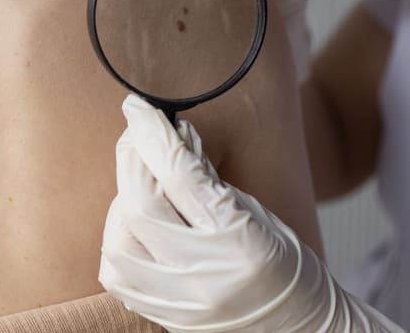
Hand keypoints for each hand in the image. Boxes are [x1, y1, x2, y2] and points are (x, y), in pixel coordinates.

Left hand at [98, 94, 402, 332]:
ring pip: (119, 242)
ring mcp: (182, 302)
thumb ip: (207, 181)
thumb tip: (167, 136)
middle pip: (141, 205)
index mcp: (241, 241)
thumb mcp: (258, 214)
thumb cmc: (286, 265)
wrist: (300, 330)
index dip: (153, 134)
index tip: (137, 107)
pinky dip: (116, 242)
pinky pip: (116, 277)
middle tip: (136, 138)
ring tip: (141, 186)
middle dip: (131, 160)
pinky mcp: (165, 317)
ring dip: (122, 202)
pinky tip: (132, 225)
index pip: (182, 175)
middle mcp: (207, 275)